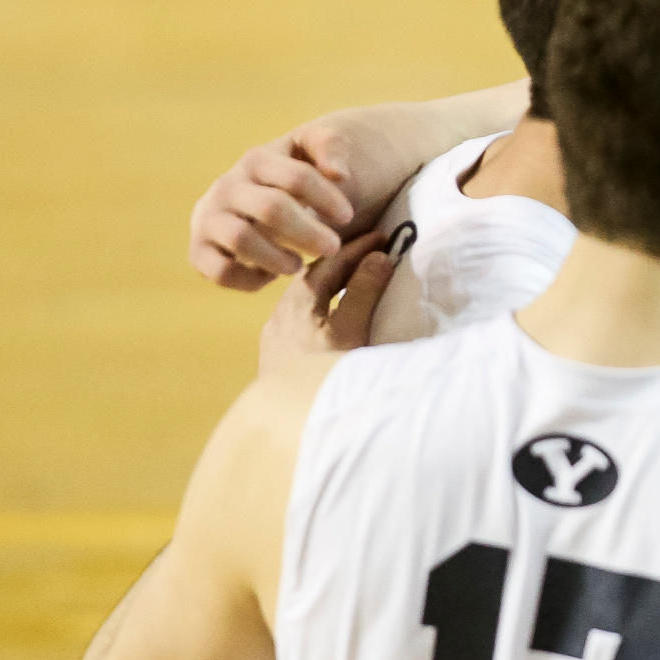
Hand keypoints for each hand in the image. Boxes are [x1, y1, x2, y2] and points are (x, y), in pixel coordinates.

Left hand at [258, 229, 392, 373]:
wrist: (288, 425)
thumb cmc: (323, 375)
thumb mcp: (351, 331)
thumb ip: (364, 293)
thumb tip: (379, 257)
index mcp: (297, 303)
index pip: (329, 263)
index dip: (357, 247)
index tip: (383, 235)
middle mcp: (281, 315)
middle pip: (314, 278)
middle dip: (344, 262)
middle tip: (374, 251)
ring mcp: (277, 337)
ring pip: (306, 299)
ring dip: (333, 285)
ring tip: (358, 279)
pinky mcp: (278, 356)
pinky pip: (302, 317)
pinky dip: (324, 305)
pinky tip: (334, 315)